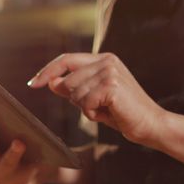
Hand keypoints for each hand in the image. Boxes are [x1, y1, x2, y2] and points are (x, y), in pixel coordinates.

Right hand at [0, 106, 59, 183]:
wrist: (40, 168)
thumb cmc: (20, 143)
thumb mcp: (9, 132)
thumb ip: (2, 122)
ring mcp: (1, 176)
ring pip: (6, 164)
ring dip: (12, 154)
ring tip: (19, 144)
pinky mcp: (18, 183)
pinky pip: (24, 175)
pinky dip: (31, 167)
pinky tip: (37, 162)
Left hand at [28, 53, 165, 144]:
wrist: (150, 124)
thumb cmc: (122, 113)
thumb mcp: (94, 98)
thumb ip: (74, 88)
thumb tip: (51, 82)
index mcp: (103, 59)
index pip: (66, 60)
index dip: (47, 71)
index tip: (33, 83)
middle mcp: (106, 60)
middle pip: (67, 80)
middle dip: (74, 99)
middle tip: (97, 107)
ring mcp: (109, 71)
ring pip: (74, 93)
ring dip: (85, 108)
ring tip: (106, 109)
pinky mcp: (111, 86)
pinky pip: (84, 102)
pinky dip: (92, 113)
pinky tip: (108, 113)